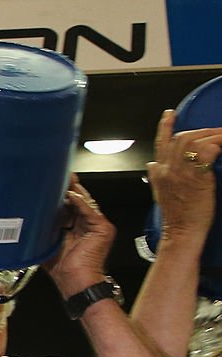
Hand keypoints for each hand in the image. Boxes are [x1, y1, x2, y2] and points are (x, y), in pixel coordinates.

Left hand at [44, 177, 114, 297]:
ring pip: (84, 202)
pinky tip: (70, 195)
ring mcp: (96, 225)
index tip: (49, 182)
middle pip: (78, 200)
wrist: (73, 281)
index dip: (60, 193)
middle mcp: (87, 223)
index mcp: (75, 226)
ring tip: (63, 180)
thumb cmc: (60, 267)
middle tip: (57, 174)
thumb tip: (25, 216)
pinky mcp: (103, 228)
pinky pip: (90, 211)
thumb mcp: (46, 242)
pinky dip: (80, 203)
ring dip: (73, 191)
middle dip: (68, 187)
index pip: (69, 205)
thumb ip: (42, 228)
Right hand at [147, 109, 221, 247]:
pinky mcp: (196, 177)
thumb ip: (156, 176)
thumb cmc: (177, 217)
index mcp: (159, 173)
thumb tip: (152, 165)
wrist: (181, 233)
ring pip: (194, 141)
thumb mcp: (160, 194)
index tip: (169, 114)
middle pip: (181, 138)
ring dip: (212, 136)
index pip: (160, 143)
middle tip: (217, 132)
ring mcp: (181, 173)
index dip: (165, 126)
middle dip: (201, 131)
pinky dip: (217, 146)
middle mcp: (167, 170)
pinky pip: (207, 151)